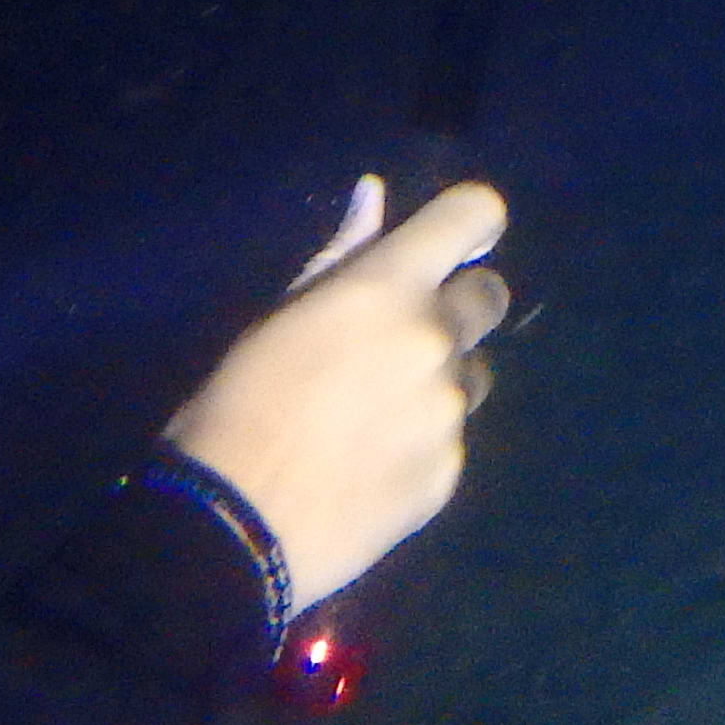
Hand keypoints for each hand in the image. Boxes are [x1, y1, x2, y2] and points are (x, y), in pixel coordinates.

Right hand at [164, 175, 508, 613]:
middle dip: (458, 304)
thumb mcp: (278, 316)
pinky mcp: (449, 474)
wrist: (233, 528)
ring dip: (442, 379)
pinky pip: (453, 438)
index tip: (448, 241)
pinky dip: (424, 441)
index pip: (475, 215)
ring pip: (474, 374)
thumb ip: (340, 255)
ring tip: (376, 412)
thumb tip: (375, 196)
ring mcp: (449, 412)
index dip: (469, 222)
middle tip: (402, 336)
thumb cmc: (234, 405)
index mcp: (389, 288)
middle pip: (491, 297)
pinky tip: (370, 465)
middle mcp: (436, 341)